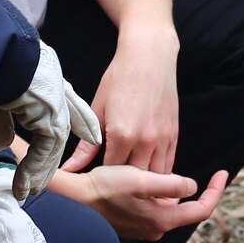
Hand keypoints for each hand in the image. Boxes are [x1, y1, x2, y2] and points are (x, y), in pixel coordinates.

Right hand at [0, 43, 101, 198]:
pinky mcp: (49, 116)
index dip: (82, 119)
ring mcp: (55, 102)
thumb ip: (0, 120)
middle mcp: (56, 88)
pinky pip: (44, 151)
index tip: (93, 135)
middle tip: (45, 180)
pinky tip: (24, 188)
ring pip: (53, 144)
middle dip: (53, 157)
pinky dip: (31, 171)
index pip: (69, 101)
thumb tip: (1, 144)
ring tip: (31, 192)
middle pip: (64, 127)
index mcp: (47, 76)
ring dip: (40, 171)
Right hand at [49, 164, 226, 241]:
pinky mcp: (133, 223)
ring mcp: (143, 228)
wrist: (74, 201)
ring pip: (170, 208)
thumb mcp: (141, 179)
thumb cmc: (105, 187)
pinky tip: (151, 179)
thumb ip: (169, 184)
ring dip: (175, 191)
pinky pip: (155, 208)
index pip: (201, 210)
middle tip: (207, 170)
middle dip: (197, 190)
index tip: (223, 172)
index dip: (216, 191)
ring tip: (172, 170)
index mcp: (162, 220)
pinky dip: (160, 194)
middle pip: (187, 210)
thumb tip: (192, 186)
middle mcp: (155, 229)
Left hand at [92, 26, 180, 173]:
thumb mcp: (97, 109)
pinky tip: (149, 173)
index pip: (111, 173)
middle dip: (125, 185)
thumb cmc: (120, 77)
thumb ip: (86, 145)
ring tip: (133, 185)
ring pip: (156, 177)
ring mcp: (163, 138)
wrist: (150, 55)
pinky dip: (160, 172)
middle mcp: (145, 140)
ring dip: (145, 182)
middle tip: (115, 187)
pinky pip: (169, 164)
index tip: (97, 180)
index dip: (104, 179)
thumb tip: (69, 169)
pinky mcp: (174, 134)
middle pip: (135, 180)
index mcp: (121, 135)